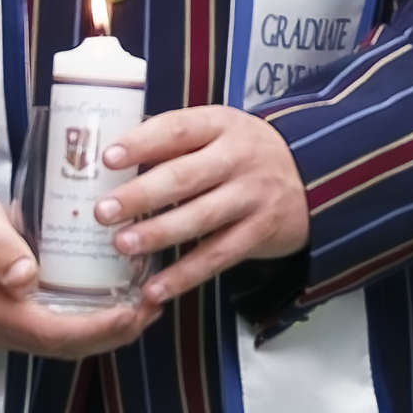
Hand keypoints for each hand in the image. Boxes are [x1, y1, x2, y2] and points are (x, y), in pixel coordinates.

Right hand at [0, 191, 151, 359]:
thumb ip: (0, 248)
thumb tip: (27, 277)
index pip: (55, 334)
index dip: (100, 328)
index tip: (136, 310)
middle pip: (65, 346)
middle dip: (114, 333)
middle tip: (153, 307)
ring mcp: (2, 329)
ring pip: (62, 343)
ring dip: (105, 331)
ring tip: (143, 307)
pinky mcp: (8, 319)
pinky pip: (53, 330)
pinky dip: (87, 322)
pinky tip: (111, 301)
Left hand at [98, 107, 311, 307]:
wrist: (309, 176)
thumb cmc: (242, 152)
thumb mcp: (217, 131)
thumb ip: (174, 141)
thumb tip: (108, 161)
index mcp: (221, 124)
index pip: (178, 129)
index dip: (142, 143)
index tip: (108, 158)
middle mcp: (239, 158)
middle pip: (185, 177)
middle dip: (140, 195)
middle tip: (103, 211)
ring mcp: (252, 196)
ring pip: (201, 218)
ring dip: (158, 234)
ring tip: (122, 245)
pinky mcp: (260, 233)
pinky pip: (218, 256)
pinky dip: (185, 275)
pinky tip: (155, 289)